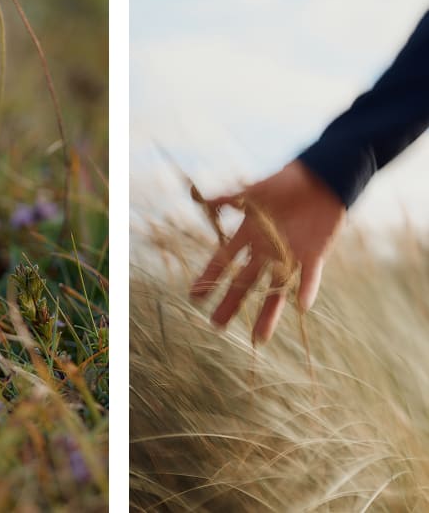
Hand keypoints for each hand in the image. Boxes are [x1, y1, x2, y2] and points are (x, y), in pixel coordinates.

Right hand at [189, 160, 344, 343]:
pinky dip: (306, 289)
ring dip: (267, 313)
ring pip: (275, 290)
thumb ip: (226, 198)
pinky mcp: (314, 255)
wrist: (322, 178)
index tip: (194, 296)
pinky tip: (301, 307)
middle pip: (245, 283)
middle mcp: (266, 251)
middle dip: (231, 304)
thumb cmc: (285, 182)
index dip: (209, 278)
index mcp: (249, 235)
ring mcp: (289, 256)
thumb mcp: (252, 190)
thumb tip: (196, 197)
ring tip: (258, 338)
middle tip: (216, 326)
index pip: (224, 261)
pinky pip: (309, 276)